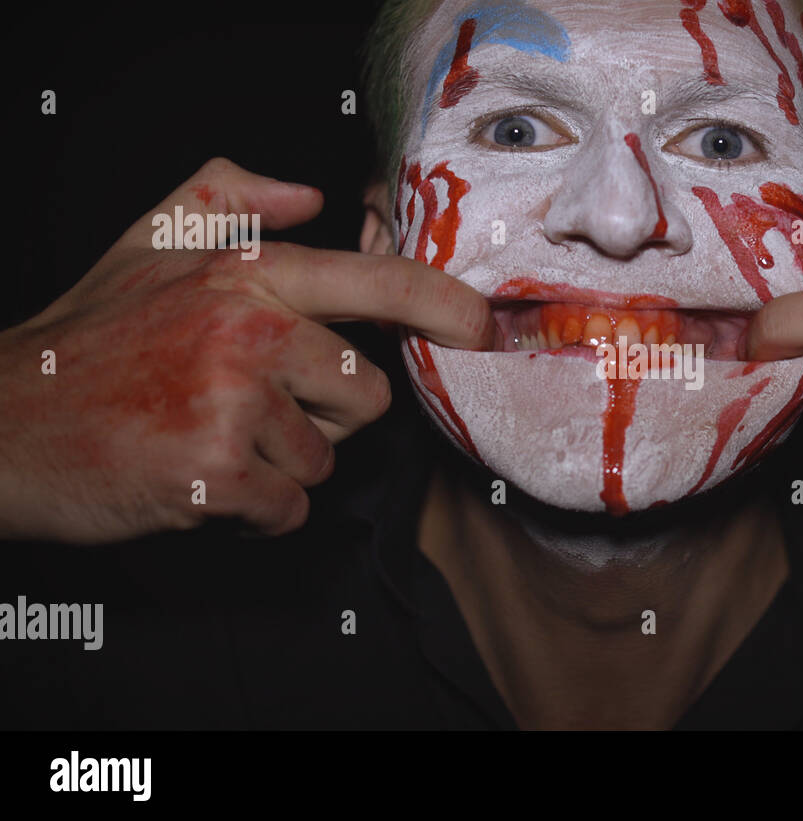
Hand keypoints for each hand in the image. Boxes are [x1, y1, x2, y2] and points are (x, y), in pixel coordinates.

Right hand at [0, 158, 493, 543]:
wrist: (3, 427)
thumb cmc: (84, 342)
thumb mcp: (145, 244)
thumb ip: (224, 198)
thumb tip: (309, 196)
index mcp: (245, 278)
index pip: (375, 283)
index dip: (444, 305)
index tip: (483, 326)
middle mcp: (249, 332)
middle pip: (367, 395)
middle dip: (321, 416)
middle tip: (244, 407)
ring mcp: (234, 403)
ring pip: (325, 459)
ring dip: (278, 465)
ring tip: (208, 439)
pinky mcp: (218, 473)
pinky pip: (290, 508)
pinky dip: (253, 511)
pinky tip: (200, 480)